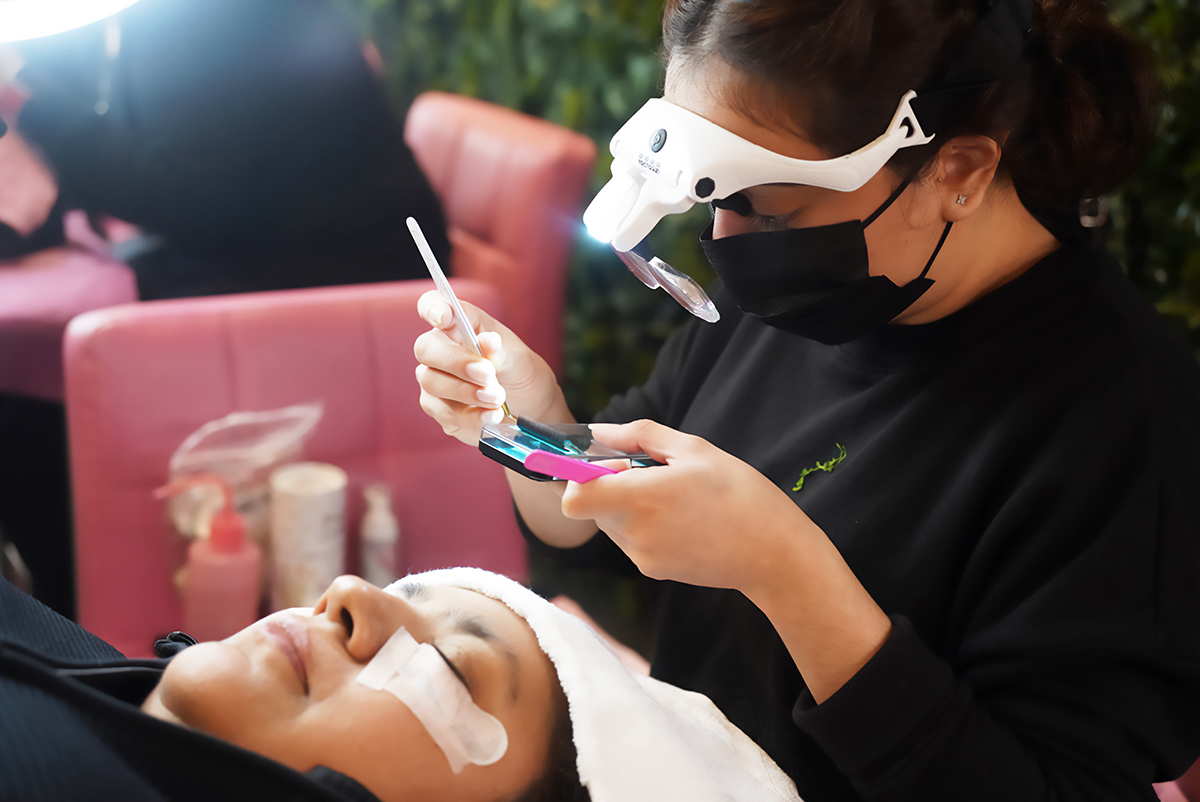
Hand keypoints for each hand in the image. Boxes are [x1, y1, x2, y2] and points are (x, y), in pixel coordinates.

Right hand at [413, 290, 567, 444]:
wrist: (530, 407)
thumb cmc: (520, 372)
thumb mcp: (519, 359)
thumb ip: (500, 351)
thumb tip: (487, 341)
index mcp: (460, 325)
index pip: (432, 305)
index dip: (433, 308)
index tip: (445, 316)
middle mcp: (441, 350)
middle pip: (426, 348)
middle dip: (456, 362)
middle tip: (488, 374)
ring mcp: (436, 380)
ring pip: (432, 382)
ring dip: (467, 391)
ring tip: (497, 397)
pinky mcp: (441, 410)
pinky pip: (444, 412)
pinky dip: (470, 415)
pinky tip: (492, 415)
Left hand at [563, 420, 892, 702]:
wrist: (774, 554)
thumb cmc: (740, 493)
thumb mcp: (694, 449)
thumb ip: (638, 436)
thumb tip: (598, 432)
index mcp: (642, 498)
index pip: (573, 497)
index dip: (577, 477)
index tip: (602, 463)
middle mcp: (634, 532)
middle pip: (590, 506)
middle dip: (608, 485)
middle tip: (651, 472)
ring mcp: (642, 556)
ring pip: (610, 523)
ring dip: (627, 505)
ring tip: (674, 496)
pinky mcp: (653, 570)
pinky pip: (631, 540)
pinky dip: (644, 524)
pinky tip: (682, 518)